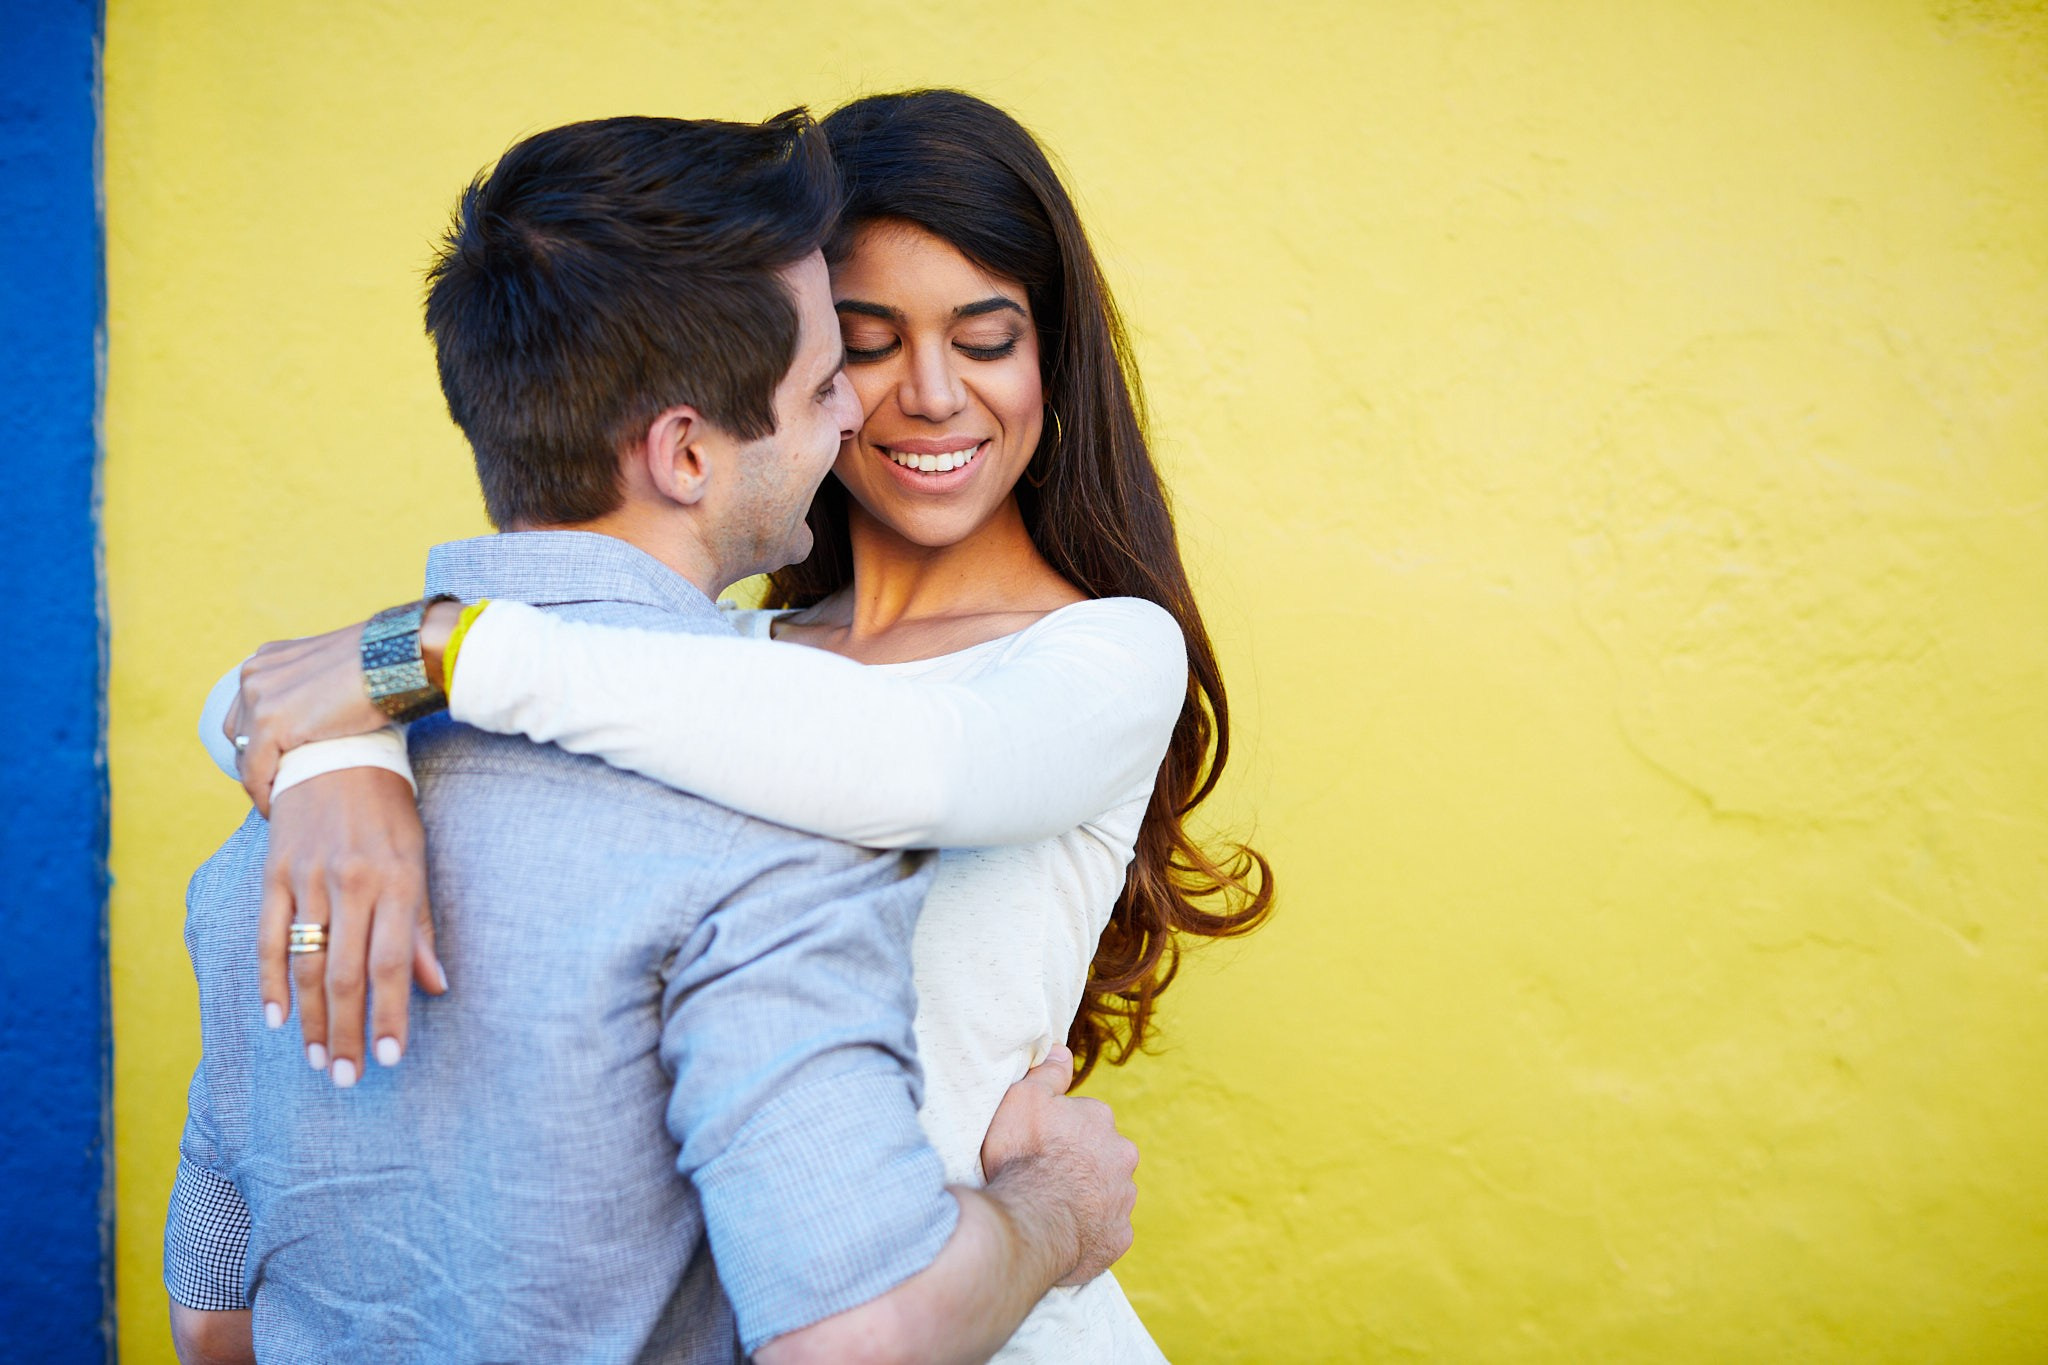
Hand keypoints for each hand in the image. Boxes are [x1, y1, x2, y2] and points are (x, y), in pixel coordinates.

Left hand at [225, 621, 389, 816]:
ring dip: (260, 780)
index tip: (280, 766)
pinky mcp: (271, 723)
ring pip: (245, 755)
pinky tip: (277, 808)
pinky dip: (263, 794)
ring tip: (281, 799)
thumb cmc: (383, 665)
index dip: (261, 742)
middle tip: (280, 784)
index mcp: (268, 659)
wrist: (399, 657)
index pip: (249, 710)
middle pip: (240, 732)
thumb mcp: (335, 670)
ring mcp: (260, 697)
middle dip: (256, 761)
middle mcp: (255, 673)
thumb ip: (316, 688)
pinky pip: (255, 771)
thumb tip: (323, 715)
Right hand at [259, 768, 446, 1085]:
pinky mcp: (274, 876)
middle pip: (346, 975)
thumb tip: (437, 987)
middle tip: (347, 1078)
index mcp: (396, 883)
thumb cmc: (388, 812)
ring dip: (310, 1019)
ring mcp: (308, 880)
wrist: (334, 752)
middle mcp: (351, 884)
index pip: (393, 964)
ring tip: (318, 1060)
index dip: (391, 1016)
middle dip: (347, 1032)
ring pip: (306, 964)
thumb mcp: (419, 860)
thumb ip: (422, 927)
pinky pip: (268, 938)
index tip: (391, 1059)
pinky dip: (271, 981)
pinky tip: (276, 1018)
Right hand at [980, 1045, 1138, 1285]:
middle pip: (1101, 1156)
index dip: (1058, 1132)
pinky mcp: (1119, 1238)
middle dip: (1080, 1164)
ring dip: (1086, 1197)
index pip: (1084, 1120)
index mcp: (1101, 1120)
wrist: (1030, 1222)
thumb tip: (1063, 1052)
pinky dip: (1088, 1232)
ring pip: (1107, 1193)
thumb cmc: (1023, 1156)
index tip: (1038, 1145)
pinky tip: (1062, 1234)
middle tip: (1045, 1176)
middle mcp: (1121, 1157)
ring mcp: (1123, 1200)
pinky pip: (1105, 1231)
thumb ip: (1047, 1073)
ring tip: (1051, 1207)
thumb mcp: (1023, 1098)